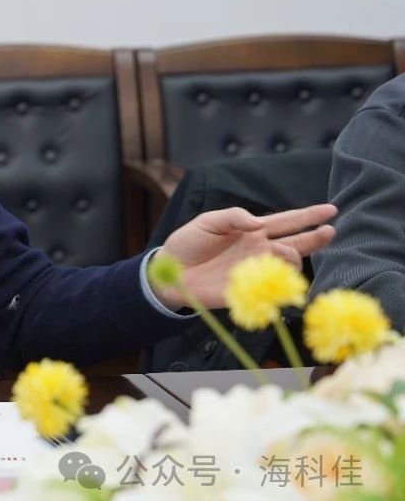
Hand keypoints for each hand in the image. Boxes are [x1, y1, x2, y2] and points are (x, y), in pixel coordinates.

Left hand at [153, 204, 336, 310]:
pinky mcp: (251, 290)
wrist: (170, 272)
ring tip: (284, 249)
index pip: (286, 221)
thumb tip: (260, 223)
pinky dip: (280, 280)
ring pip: (288, 263)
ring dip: (292, 255)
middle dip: (315, 237)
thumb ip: (233, 216)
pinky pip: (273, 287)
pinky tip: (280, 274)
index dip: (308, 216)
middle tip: (331, 230)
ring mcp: (257, 270)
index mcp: (252, 230)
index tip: (330, 210)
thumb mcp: (207, 221)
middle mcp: (260, 250)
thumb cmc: (188, 243)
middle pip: (297, 242)